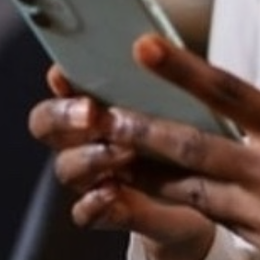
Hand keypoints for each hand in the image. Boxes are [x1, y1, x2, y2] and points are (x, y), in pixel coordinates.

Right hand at [26, 66, 216, 259]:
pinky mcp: (109, 211)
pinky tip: (112, 192)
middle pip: (46, 125)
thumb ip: (160, 77)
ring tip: (125, 150)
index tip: (68, 74)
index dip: (59, 80)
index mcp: (96, 102)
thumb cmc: (193, 128)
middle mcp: (83, 138)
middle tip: (92, 112)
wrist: (213, 189)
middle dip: (63, 117)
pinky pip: (83, 213)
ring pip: (66, 167)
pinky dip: (92, 203)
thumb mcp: (182, 96)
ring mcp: (92, 176)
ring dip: (90, 157)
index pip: (60, 86)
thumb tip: (153, 46)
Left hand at [102, 35, 259, 259]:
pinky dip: (193, 201)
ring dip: (149, 175)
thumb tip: (243, 97)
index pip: (229, 93)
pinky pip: (220, 219)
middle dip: (140, 132)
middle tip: (101, 115)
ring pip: (192, 193)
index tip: (143, 46)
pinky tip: (162, 187)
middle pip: (192, 150)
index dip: (181, 68)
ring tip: (110, 157)